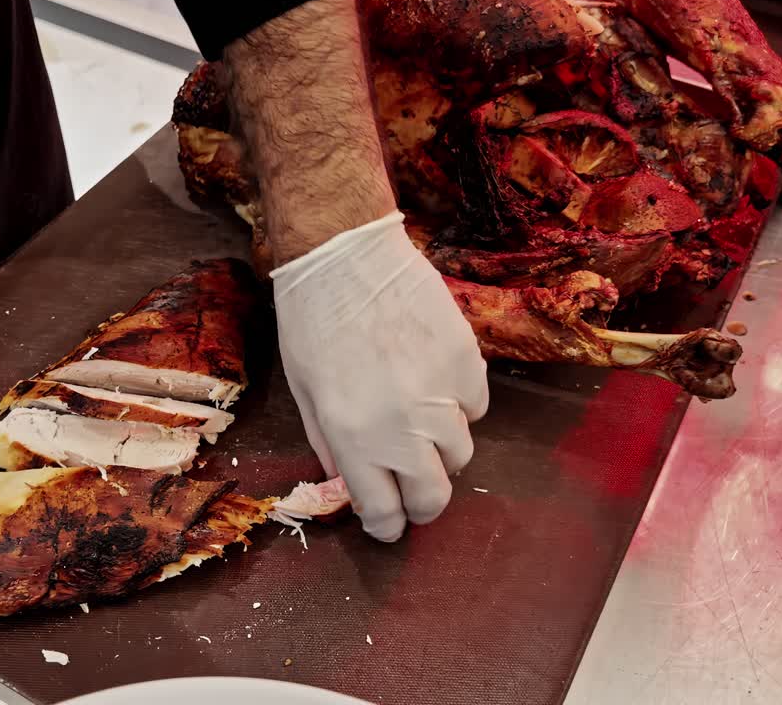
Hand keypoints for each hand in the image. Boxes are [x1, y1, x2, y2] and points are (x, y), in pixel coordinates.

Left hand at [272, 210, 489, 541]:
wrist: (346, 255)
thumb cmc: (311, 321)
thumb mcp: (305, 392)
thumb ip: (330, 444)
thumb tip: (348, 481)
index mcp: (355, 439)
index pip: (384, 512)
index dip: (387, 526)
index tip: (387, 525)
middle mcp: (404, 427)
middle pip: (434, 496)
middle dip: (422, 504)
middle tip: (412, 492)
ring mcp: (442, 395)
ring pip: (461, 454)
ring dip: (441, 453)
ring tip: (419, 427)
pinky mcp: (468, 362)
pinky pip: (477, 408)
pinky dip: (460, 408)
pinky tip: (435, 385)